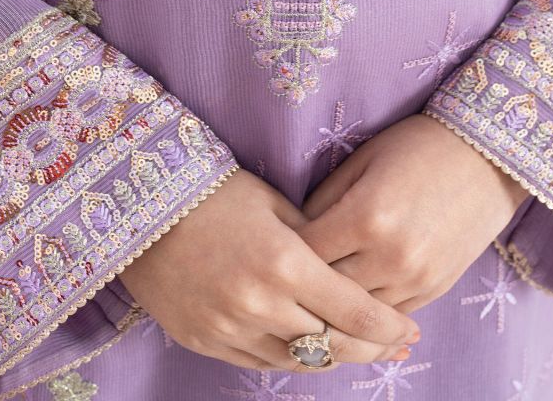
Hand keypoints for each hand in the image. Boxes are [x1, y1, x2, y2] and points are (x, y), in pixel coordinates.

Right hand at [119, 167, 420, 371]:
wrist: (142, 204)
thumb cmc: (216, 191)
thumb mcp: (275, 205)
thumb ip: (315, 242)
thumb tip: (351, 270)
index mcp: (284, 262)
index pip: (352, 311)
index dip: (387, 327)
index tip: (411, 331)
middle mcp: (259, 303)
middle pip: (330, 345)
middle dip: (368, 349)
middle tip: (394, 345)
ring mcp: (228, 327)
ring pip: (295, 361)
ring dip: (328, 356)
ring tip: (353, 346)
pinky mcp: (203, 340)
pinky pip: (258, 361)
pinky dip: (287, 356)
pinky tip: (305, 344)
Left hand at [297, 113, 528, 313]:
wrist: (486, 157)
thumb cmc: (416, 146)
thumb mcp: (362, 160)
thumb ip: (323, 199)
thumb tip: (292, 233)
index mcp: (366, 215)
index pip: (305, 252)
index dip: (283, 251)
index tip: (269, 248)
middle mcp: (391, 255)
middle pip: (326, 289)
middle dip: (301, 284)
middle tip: (281, 277)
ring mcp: (415, 278)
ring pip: (355, 312)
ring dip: (332, 303)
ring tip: (310, 291)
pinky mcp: (433, 290)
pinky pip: (386, 315)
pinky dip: (365, 309)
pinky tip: (348, 298)